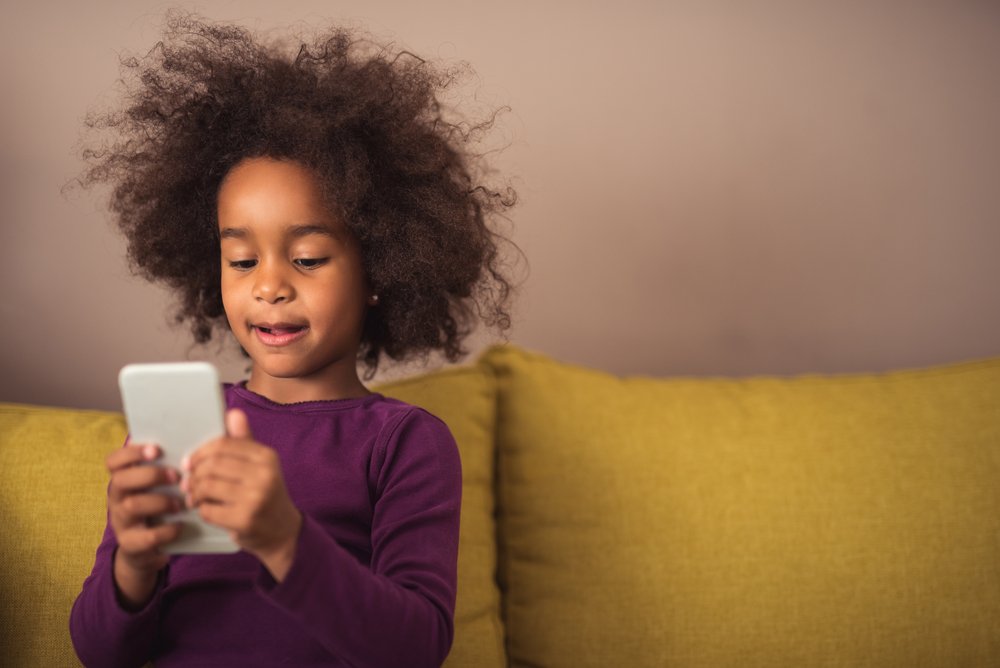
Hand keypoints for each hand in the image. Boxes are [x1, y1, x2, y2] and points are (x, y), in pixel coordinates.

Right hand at [106, 442, 182, 606]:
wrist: (148, 548)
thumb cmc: (160, 506)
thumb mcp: (159, 486)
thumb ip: (168, 465)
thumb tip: (196, 440)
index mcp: (123, 479)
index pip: (114, 461)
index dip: (131, 453)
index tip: (156, 450)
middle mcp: (117, 498)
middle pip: (120, 480)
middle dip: (150, 475)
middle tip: (175, 476)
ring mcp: (120, 522)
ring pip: (131, 505)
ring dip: (160, 501)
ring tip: (181, 504)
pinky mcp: (130, 544)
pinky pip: (146, 536)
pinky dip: (167, 530)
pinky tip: (180, 526)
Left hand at [182, 409, 301, 579]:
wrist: (283, 532)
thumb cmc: (265, 495)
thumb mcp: (260, 466)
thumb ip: (244, 441)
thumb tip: (233, 413)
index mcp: (267, 456)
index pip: (223, 445)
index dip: (200, 453)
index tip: (190, 462)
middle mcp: (264, 474)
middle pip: (211, 465)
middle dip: (194, 474)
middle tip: (189, 483)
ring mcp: (255, 497)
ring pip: (207, 486)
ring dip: (194, 493)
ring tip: (194, 497)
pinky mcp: (245, 519)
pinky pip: (208, 509)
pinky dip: (201, 510)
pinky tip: (206, 510)